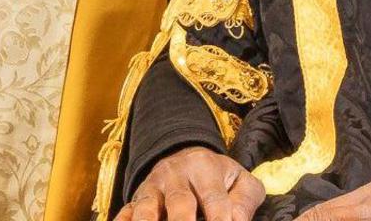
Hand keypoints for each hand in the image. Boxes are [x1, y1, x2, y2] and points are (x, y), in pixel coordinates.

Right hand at [117, 146, 263, 219]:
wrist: (186, 156)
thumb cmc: (219, 176)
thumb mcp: (240, 181)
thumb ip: (244, 201)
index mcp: (204, 167)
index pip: (214, 198)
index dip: (220, 219)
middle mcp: (175, 175)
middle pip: (179, 202)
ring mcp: (152, 187)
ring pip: (147, 207)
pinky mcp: (136, 199)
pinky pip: (125, 211)